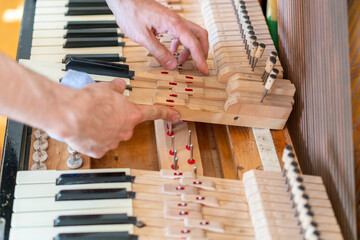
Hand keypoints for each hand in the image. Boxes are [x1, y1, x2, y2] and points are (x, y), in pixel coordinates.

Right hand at [58, 79, 179, 157]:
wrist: (70, 115)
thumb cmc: (89, 101)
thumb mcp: (106, 87)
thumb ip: (116, 88)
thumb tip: (120, 86)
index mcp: (131, 114)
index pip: (154, 112)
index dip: (166, 113)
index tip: (176, 116)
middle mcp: (125, 130)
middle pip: (126, 124)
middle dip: (116, 117)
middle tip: (102, 110)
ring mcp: (112, 142)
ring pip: (111, 134)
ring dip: (104, 127)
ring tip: (90, 117)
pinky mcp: (99, 151)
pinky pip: (99, 144)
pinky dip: (93, 138)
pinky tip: (85, 129)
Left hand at [106, 0, 208, 74]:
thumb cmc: (131, 13)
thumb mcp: (143, 37)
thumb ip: (159, 52)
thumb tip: (172, 65)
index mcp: (173, 24)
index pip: (193, 43)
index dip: (200, 59)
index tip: (204, 70)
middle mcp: (176, 20)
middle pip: (199, 35)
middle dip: (202, 51)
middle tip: (200, 64)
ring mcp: (173, 20)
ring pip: (191, 34)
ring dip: (190, 49)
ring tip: (182, 61)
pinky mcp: (167, 21)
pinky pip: (180, 33)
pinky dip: (180, 44)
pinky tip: (172, 51)